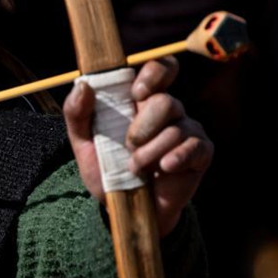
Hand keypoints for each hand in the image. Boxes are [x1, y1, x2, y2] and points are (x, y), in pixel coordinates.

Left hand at [63, 57, 213, 236]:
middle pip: (166, 101)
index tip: (136, 94)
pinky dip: (175, 158)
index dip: (153, 75)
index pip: (160, 69)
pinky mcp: (200, 153)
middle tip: (129, 145)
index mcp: (141, 101)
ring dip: (150, 152)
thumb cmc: (107, 169)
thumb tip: (83, 85)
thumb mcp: (83, 143)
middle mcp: (168, 110)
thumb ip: (77, 113)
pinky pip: (195, 147)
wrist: (124, 208)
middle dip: (143, 126)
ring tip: (137, 168)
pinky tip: (164, 168)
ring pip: (176, 128)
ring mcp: (186, 130)